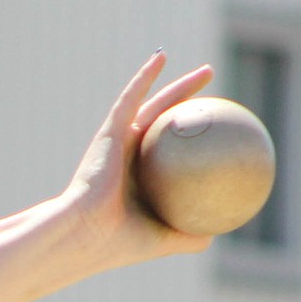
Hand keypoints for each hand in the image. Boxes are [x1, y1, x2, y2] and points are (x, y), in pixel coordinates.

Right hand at [64, 51, 215, 263]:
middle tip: (217, 99)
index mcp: (138, 183)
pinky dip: (144, 77)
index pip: (168, 158)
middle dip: (191, 111)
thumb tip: (216, 235)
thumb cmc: (116, 243)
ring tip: (208, 73)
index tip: (214, 137)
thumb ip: (188, 237)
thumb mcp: (162, 240)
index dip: (189, 146)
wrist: (83, 234)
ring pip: (154, 106)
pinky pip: (130, 98)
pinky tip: (162, 58)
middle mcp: (129, 160)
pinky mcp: (109, 133)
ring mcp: (118, 144)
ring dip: (179, 87)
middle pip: (166, 127)